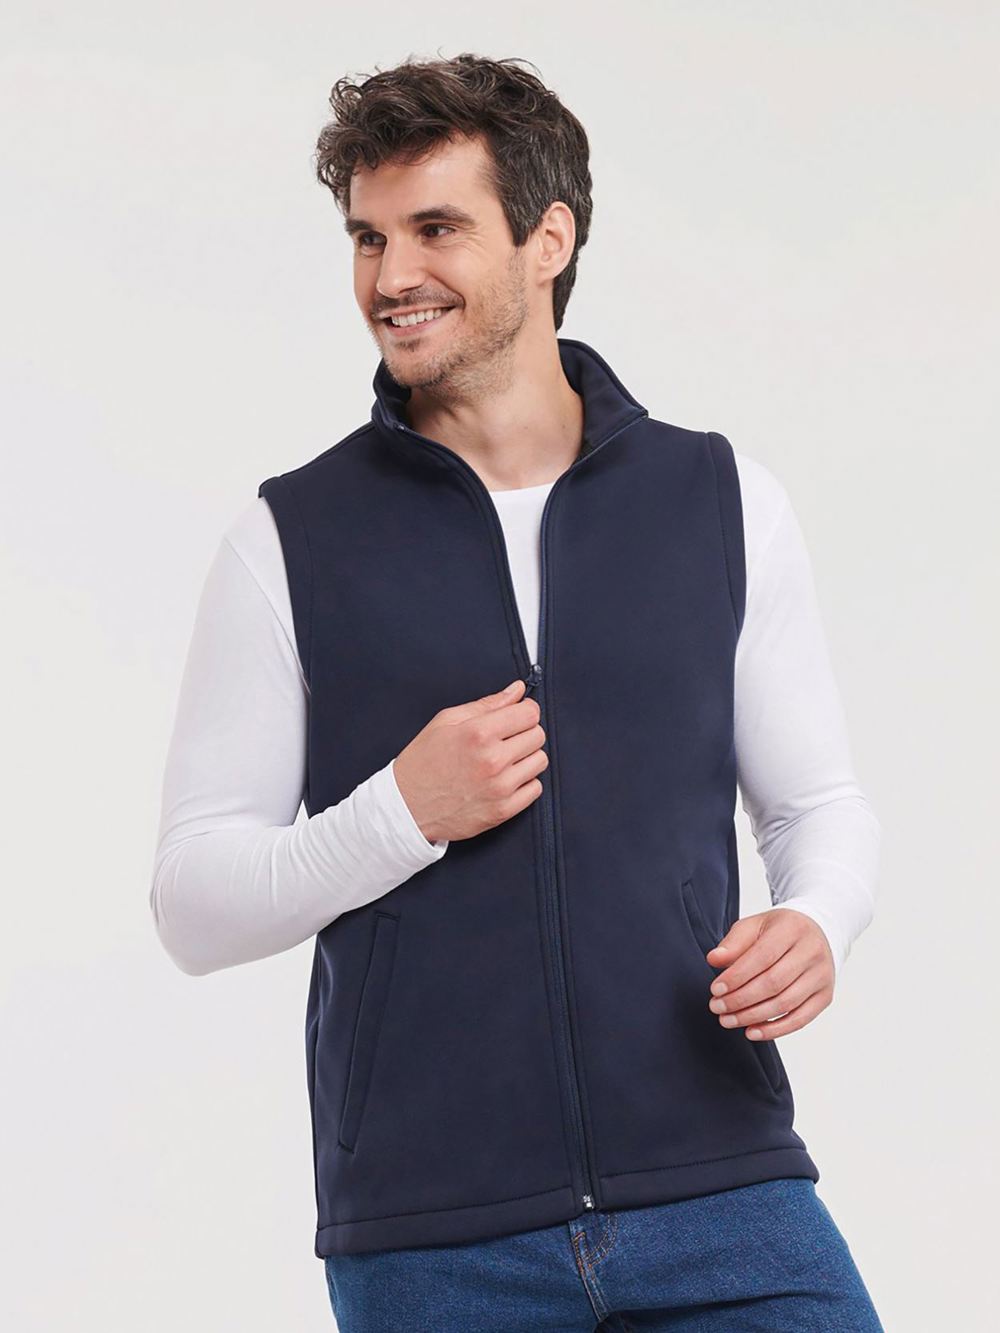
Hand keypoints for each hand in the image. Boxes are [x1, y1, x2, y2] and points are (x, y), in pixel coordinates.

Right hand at [392, 678, 547, 842]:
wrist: (407, 807)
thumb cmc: (423, 761)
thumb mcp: (446, 721)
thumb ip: (486, 704)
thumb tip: (516, 691)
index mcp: (478, 733)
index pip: (529, 713)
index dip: (525, 710)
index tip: (517, 714)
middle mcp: (492, 760)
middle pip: (538, 735)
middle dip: (525, 732)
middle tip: (506, 738)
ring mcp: (500, 788)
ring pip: (540, 761)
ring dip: (527, 757)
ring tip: (504, 759)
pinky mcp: (503, 811)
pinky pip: (535, 789)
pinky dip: (524, 783)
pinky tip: (505, 779)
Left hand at [704, 907, 834, 1040]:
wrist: (816, 933)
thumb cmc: (780, 931)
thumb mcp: (755, 926)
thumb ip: (733, 943)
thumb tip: (714, 960)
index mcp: (793, 929)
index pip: (763, 956)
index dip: (737, 976)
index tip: (715, 989)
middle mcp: (812, 952)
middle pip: (774, 983)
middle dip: (740, 999)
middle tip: (717, 1007)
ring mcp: (821, 976)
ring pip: (785, 1004)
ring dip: (753, 1017)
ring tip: (728, 1020)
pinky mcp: (825, 996)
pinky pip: (800, 1019)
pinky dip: (774, 1030)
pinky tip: (752, 1031)